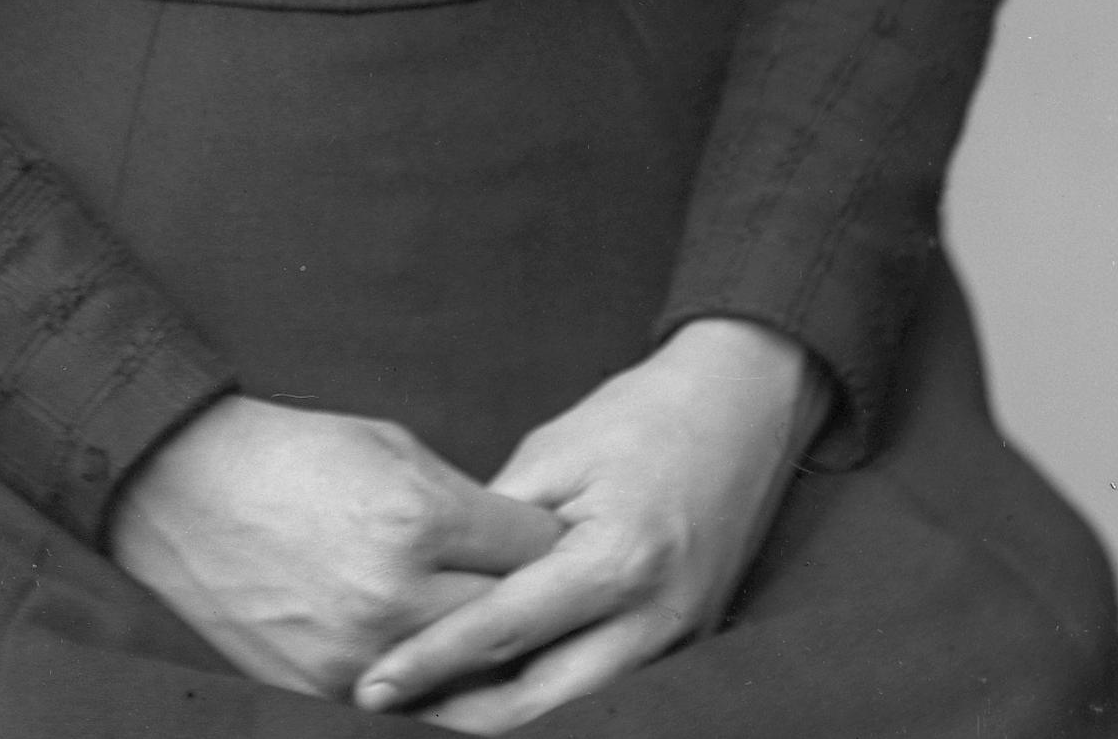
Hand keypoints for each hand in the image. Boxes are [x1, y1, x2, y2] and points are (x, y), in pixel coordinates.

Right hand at [107, 393, 564, 699]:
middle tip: (548, 593)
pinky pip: (409, 702)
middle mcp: (396, 593)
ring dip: (486, 655)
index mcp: (419, 517)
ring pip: (467, 678)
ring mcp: (359, 652)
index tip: (565, 540)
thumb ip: (461, 504)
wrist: (186, 493)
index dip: (551, 542)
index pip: (532, 550)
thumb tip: (515, 544)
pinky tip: (439, 657)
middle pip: (510, 621)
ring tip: (500, 634)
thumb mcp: (391, 449)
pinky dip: (431, 682)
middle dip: (533, 604)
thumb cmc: (293, 456)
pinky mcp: (324, 688)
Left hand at [353, 319, 828, 730]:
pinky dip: (551, 693)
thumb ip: (497, 525)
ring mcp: (676, 640)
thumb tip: (435, 576)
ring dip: (505, 712)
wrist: (740, 410)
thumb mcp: (554, 452)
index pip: (506, 629)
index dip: (434, 660)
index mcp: (615, 560)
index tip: (377, 682)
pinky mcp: (684, 644)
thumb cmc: (639, 419)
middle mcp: (652, 617)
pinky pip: (608, 688)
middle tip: (392, 708)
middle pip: (543, 701)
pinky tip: (500, 683)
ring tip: (435, 704)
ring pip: (576, 709)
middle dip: (463, 713)